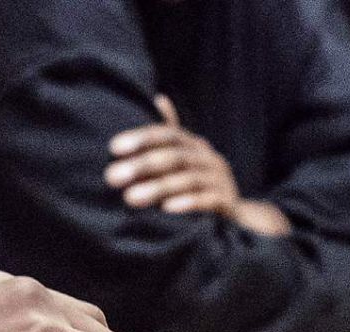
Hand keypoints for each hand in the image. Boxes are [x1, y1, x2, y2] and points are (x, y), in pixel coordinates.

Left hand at [105, 96, 282, 235]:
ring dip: (157, 188)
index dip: (141, 138)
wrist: (237, 216)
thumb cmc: (200, 184)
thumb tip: (159, 97)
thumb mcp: (185, 158)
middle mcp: (208, 157)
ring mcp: (220, 179)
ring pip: (188, 179)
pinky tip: (166, 209)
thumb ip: (169, 137)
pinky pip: (208, 201)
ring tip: (130, 198)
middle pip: (174, 157)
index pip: (167, 134)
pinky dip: (188, 203)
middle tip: (112, 177)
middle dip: (142, 166)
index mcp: (194, 145)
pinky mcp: (228, 202)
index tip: (113, 148)